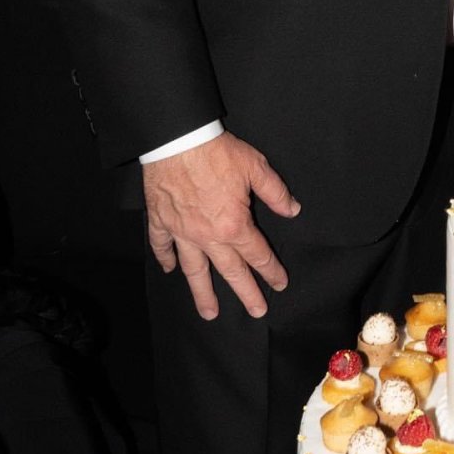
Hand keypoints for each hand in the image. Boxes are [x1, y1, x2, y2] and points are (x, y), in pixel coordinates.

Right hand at [143, 131, 300, 320]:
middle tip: (256, 312)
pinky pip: (162, 246)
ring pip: (194, 270)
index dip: (271, 271)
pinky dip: (166, 259)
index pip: (257, 254)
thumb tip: (293, 210)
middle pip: (230, 271)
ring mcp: (182, 232)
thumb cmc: (217, 152)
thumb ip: (276, 192)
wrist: (177, 140)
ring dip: (203, 292)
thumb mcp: (256, 167)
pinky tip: (169, 270)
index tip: (280, 284)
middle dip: (245, 293)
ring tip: (209, 313)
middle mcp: (207, 236)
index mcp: (233, 225)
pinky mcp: (160, 221)